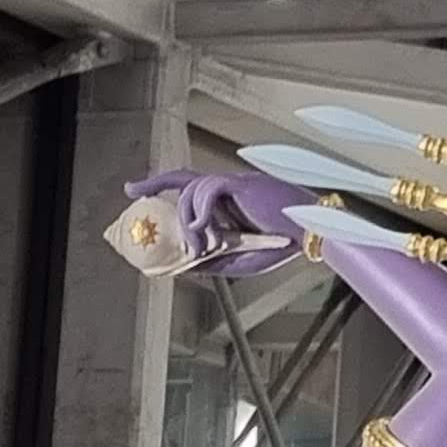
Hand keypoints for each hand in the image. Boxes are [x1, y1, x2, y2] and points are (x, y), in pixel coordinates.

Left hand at [124, 167, 311, 278]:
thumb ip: (213, 261)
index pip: (189, 185)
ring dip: (189, 222)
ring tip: (199, 247)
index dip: (160, 185)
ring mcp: (233, 184)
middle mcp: (227, 187)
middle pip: (184, 179)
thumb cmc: (284, 243)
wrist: (311, 233)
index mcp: (228, 200)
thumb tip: (182, 266)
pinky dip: (202, 211)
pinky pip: (208, 190)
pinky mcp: (240, 184)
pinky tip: (205, 230)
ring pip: (193, 190)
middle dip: (160, 189)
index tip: (135, 191)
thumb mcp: (242, 260)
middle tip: (143, 202)